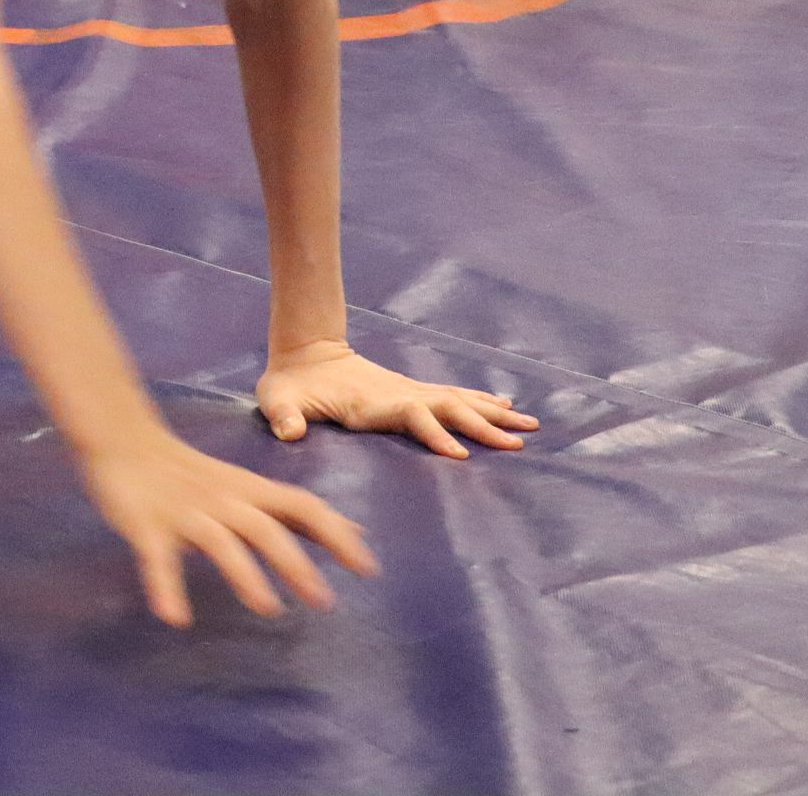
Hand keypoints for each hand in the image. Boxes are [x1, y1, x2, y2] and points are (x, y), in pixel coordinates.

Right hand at [78, 428, 376, 627]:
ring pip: (221, 541)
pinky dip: (167, 587)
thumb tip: (356, 531)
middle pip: (265, 527)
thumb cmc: (191, 472)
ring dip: (246, 573)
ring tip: (267, 608)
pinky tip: (175, 617)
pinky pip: (158, 558)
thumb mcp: (249, 487)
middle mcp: (223, 500)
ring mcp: (184, 513)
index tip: (368, 569)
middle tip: (323, 600)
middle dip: (296, 562)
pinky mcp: (147, 525)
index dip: (336, 534)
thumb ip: (296, 511)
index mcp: (249, 491)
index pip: (302, 506)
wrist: (122, 440)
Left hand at [257, 341, 537, 458]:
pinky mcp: (411, 392)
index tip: (460, 454)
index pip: (411, 416)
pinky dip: (482, 401)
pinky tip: (507, 406)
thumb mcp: (277, 399)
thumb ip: (283, 416)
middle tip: (518, 443)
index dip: (433, 433)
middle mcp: (397, 394)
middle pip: (447, 407)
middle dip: (482, 425)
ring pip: (458, 400)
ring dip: (493, 412)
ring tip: (530, 426)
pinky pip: (453, 396)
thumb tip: (289, 433)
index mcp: (371, 402)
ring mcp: (407, 391)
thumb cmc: (288, 385)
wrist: (302, 352)